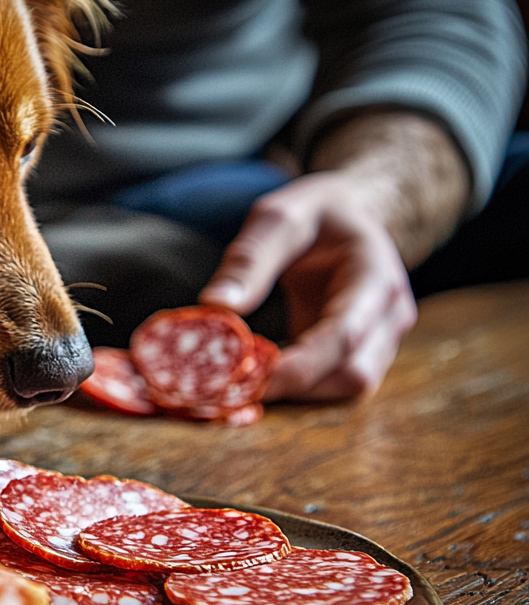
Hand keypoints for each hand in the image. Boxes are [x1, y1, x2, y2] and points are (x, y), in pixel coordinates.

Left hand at [199, 170, 417, 400]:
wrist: (349, 214)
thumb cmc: (315, 213)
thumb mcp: (279, 216)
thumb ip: (250, 259)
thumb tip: (216, 305)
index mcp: (375, 277)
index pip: (345, 335)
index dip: (299, 366)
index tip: (249, 379)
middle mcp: (388, 315)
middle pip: (352, 374)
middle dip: (295, 386)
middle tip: (233, 383)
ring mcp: (380, 339)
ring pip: (345, 388)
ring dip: (296, 392)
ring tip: (244, 377)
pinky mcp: (359, 353)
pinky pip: (332, 384)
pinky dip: (297, 387)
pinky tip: (258, 374)